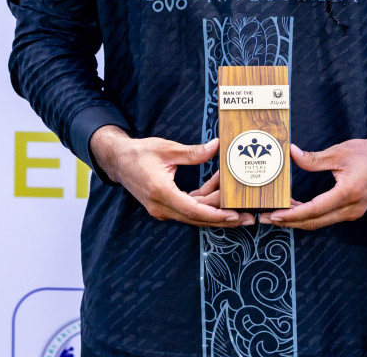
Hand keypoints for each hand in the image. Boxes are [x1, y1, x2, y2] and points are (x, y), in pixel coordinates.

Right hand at [89, 125, 251, 227]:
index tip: (235, 216)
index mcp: (161, 193)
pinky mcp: (164, 206)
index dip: (215, 215)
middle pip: (197, 218)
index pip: (193, 210)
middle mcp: (162, 206)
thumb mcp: (166, 148)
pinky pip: (188, 208)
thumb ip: (192, 152)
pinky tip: (216, 189)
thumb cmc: (139, 153)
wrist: (118, 161)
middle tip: (248, 217)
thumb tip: (216, 147)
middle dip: (223, 218)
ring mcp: (162, 209)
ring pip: (194, 215)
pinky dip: (204, 201)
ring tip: (237, 202)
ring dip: (215, 208)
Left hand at [265, 136, 366, 230]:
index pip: (315, 210)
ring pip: (320, 222)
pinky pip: (327, 217)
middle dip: (290, 222)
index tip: (275, 215)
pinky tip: (296, 209)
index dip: (293, 214)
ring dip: (299, 219)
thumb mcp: (339, 152)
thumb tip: (292, 153)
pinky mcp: (352, 210)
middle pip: (315, 221)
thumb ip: (314, 159)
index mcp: (348, 193)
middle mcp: (351, 208)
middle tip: (268, 218)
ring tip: (277, 215)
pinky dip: (310, 215)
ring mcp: (353, 212)